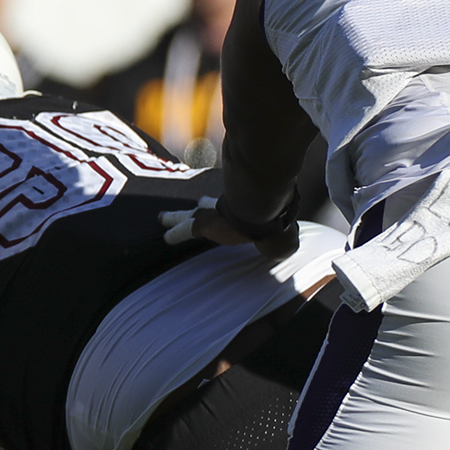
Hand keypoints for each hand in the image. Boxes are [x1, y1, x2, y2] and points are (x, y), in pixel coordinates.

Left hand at [160, 196, 301, 261]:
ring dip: (175, 216)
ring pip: (191, 214)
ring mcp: (214, 211)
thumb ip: (284, 240)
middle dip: (203, 204)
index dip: (227, 205)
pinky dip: (175, 233)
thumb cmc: (278, 219)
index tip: (222, 203)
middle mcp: (228, 206)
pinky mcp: (204, 222)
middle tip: (196, 201)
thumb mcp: (284, 233)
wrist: (267, 210)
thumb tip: (288, 248)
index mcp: (245, 208)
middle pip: (211, 204)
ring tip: (160, 217)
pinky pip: (185, 229)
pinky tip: (165, 238)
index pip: (232, 206)